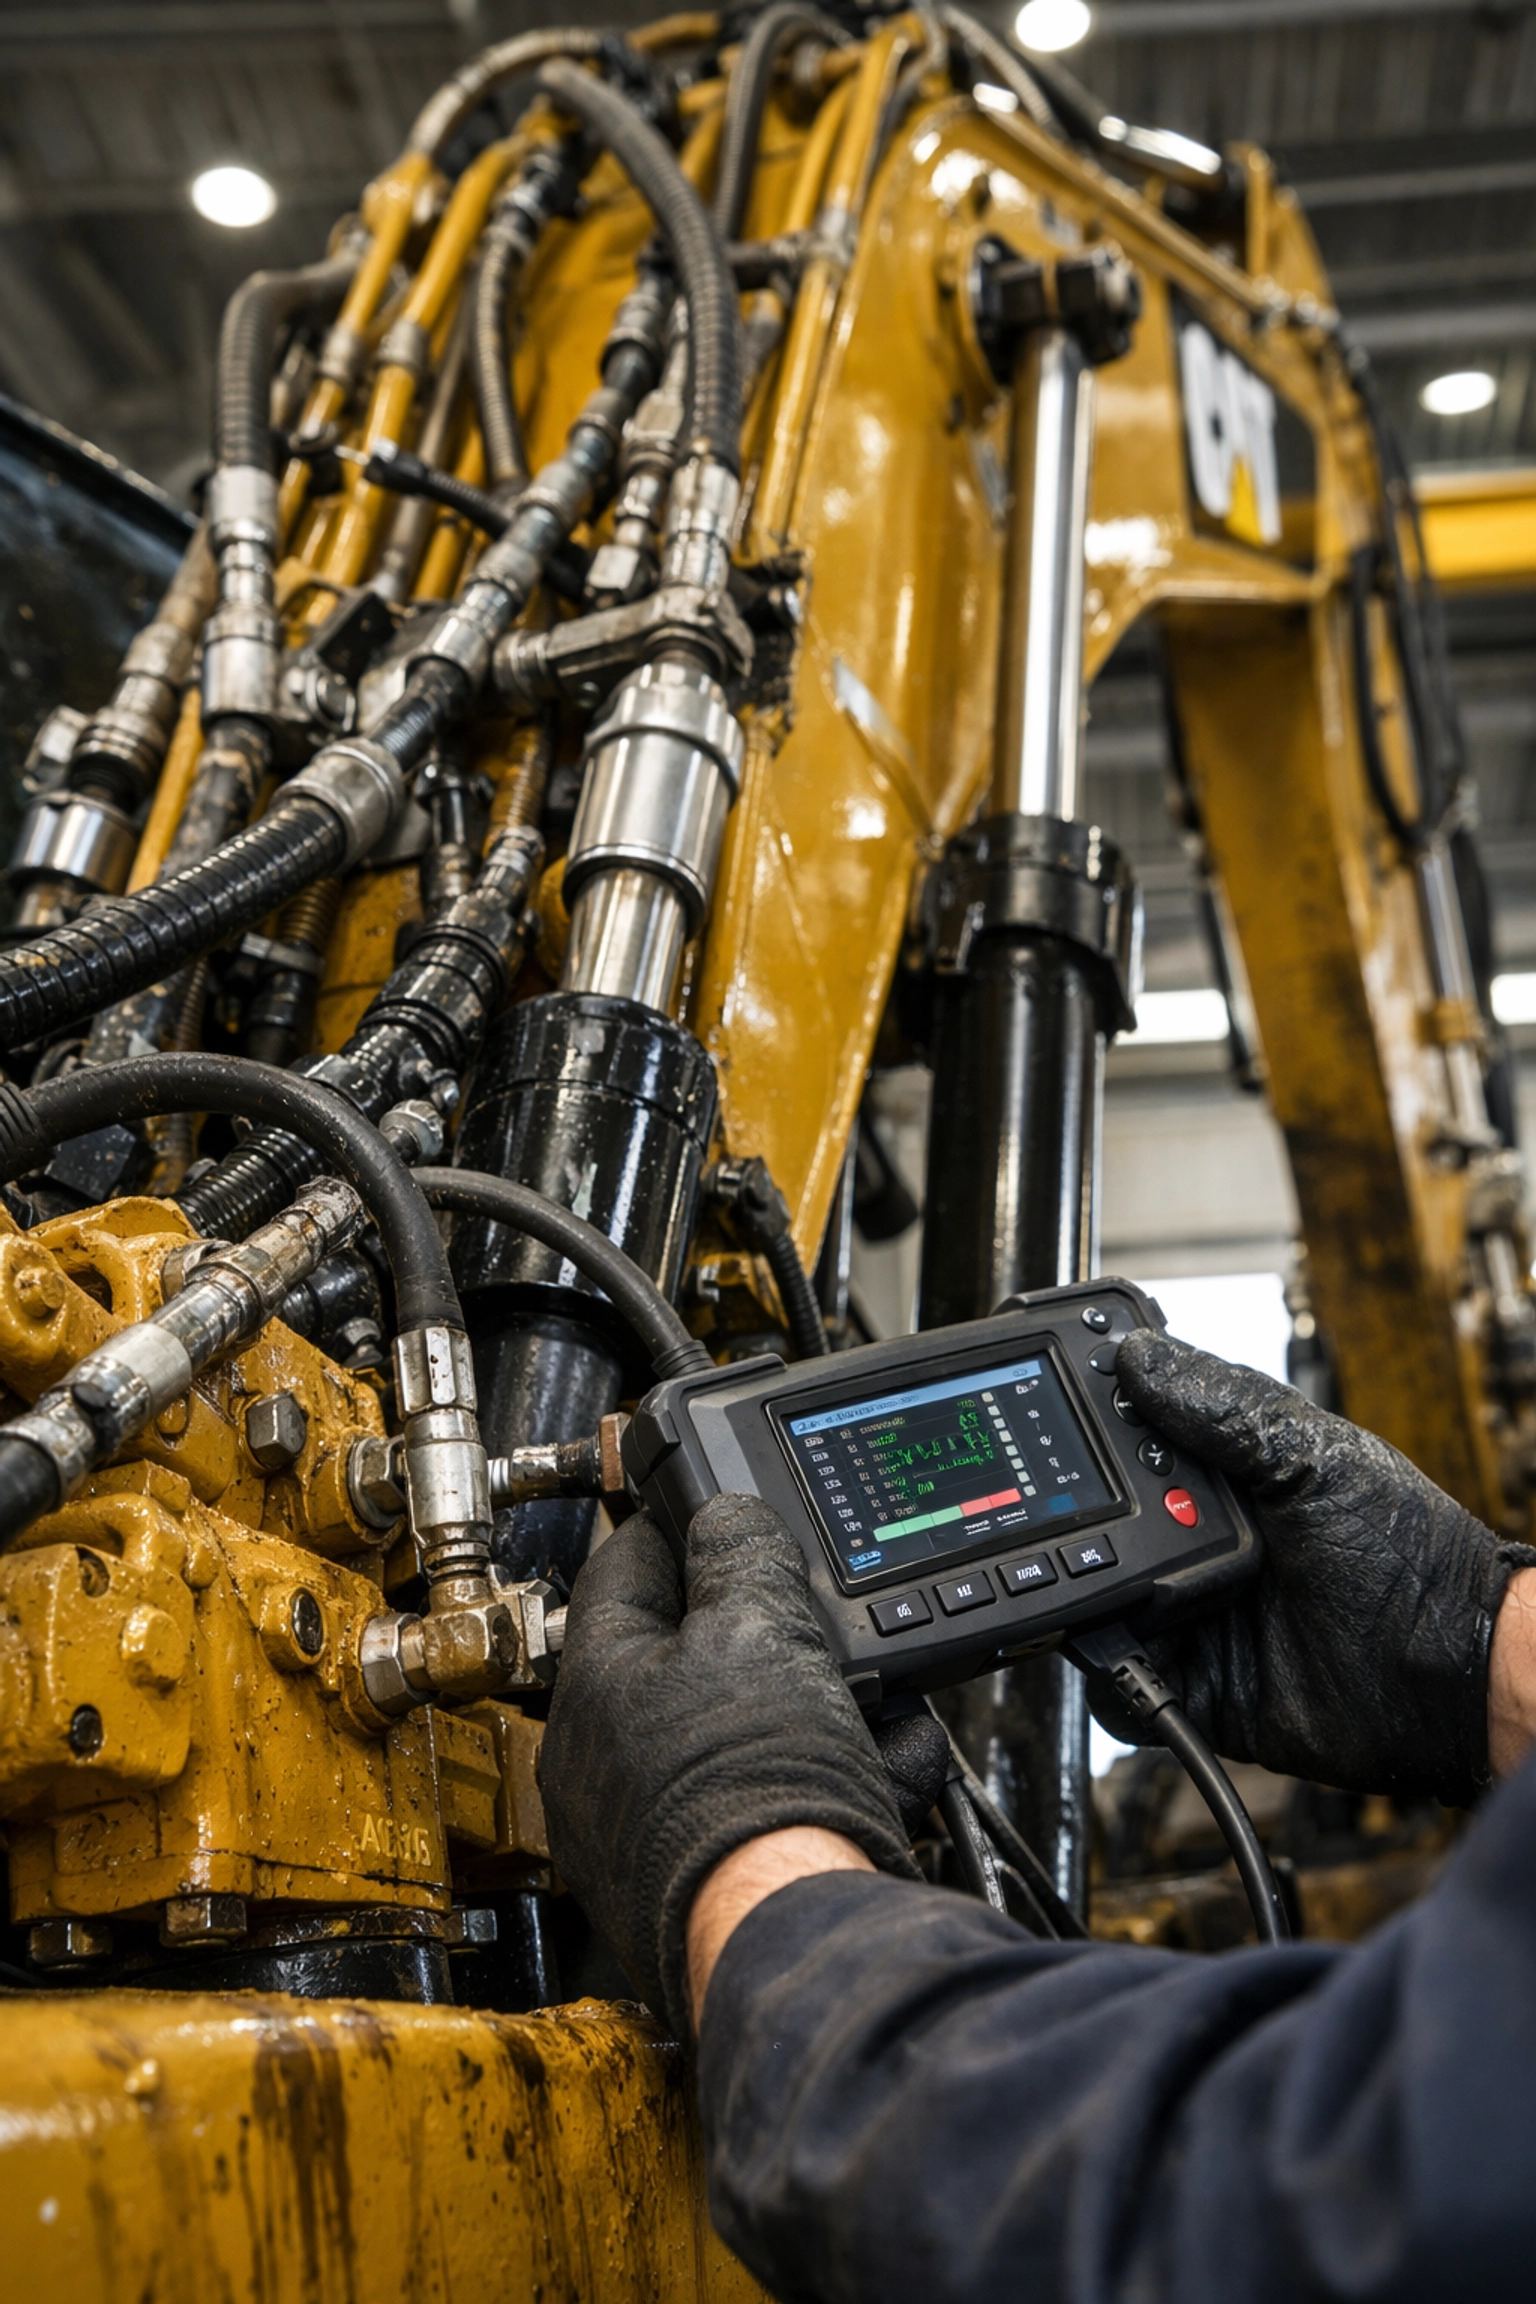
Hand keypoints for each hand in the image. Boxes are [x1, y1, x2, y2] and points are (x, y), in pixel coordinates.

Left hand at [537, 1495, 919, 2037]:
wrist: (799, 1944)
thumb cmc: (755, 1797)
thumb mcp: (762, 1628)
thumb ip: (741, 1553)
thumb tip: (727, 1514)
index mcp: (594, 1690)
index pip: (623, 1571)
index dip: (683, 1530)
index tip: (724, 1514)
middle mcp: (607, 1768)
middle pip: (702, 1659)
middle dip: (788, 1640)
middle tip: (835, 1631)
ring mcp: (656, 1834)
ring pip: (755, 1732)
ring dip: (830, 1712)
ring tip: (882, 1714)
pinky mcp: (711, 1887)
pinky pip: (776, 1804)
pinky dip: (836, 1782)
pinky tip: (885, 1776)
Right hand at [1096, 1330, 1535, 1806]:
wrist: (1454, 1673)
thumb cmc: (1412, 1555)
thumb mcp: (1314, 1459)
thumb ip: (1225, 1409)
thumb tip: (1141, 1355)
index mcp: (1223, 1479)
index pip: (1132, 1441)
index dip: (1088, 1427)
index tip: (1052, 1408)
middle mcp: (1199, 1544)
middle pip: (1097, 1526)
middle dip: (1071, 1521)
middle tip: (1062, 1514)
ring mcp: (1196, 1617)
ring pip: (1100, 1606)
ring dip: (1088, 1601)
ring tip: (1102, 1588)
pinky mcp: (1197, 1689)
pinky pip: (1124, 1688)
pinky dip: (1110, 1681)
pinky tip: (1124, 1658)